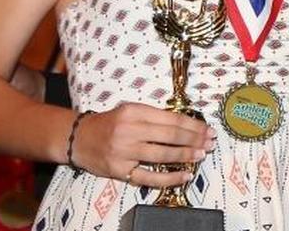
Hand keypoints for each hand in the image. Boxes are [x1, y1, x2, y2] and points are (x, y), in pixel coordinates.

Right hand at [71, 102, 216, 187]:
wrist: (78, 138)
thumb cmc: (109, 123)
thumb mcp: (130, 110)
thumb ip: (154, 116)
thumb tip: (186, 124)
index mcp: (134, 111)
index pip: (171, 119)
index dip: (193, 125)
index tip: (207, 129)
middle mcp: (130, 130)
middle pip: (170, 136)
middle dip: (195, 139)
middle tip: (210, 142)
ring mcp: (125, 151)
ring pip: (163, 155)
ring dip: (186, 156)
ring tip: (201, 155)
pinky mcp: (120, 170)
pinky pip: (150, 177)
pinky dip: (170, 177)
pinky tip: (185, 175)